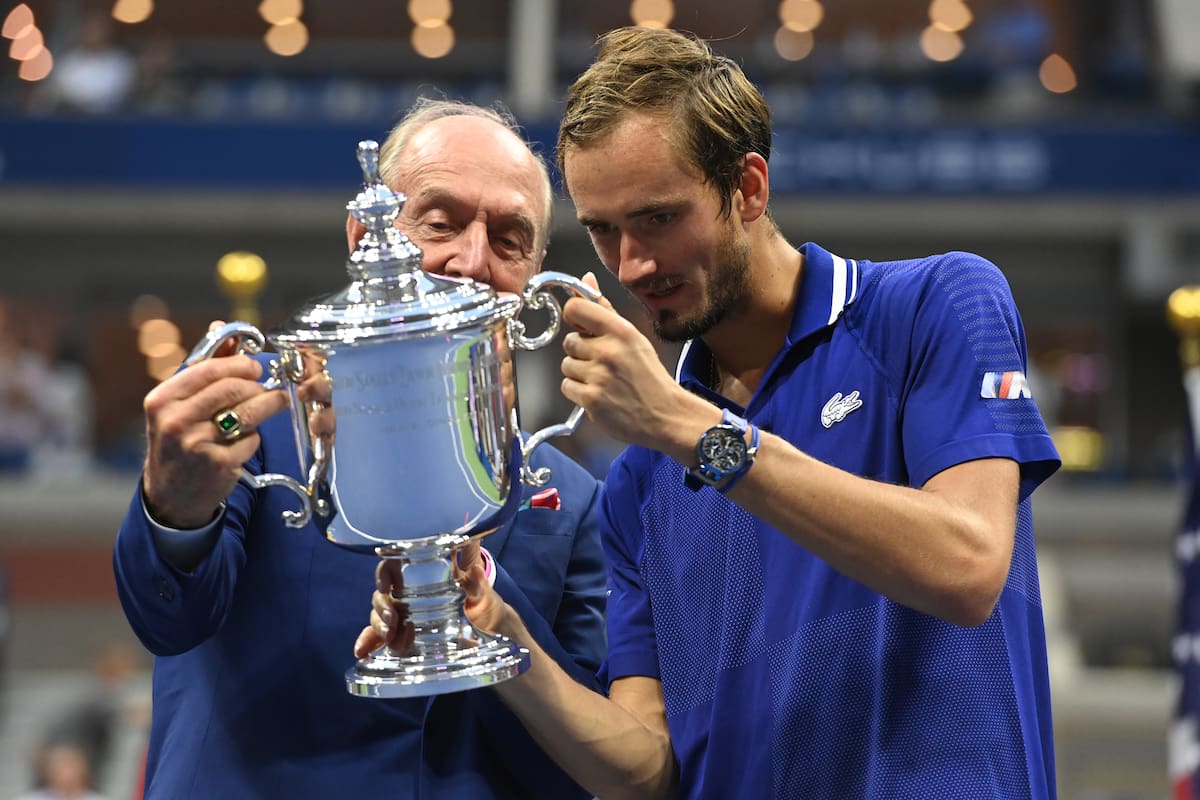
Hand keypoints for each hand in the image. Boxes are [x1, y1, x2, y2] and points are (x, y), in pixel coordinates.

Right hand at [141, 324, 289, 528]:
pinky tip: (246, 439)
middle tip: (268, 386)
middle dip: (258, 385)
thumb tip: (221, 326)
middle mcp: (175, 422)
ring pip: (247, 414)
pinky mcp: (219, 465)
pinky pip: (251, 440)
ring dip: (269, 405)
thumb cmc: (178, 440)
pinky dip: (254, 437)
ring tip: (276, 401)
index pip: (209, 369)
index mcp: (162, 400)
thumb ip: (204, 366)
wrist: (171, 495)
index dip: (240, 364)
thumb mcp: (178, 404)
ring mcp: (196, 445)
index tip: (255, 367)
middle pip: (232, 389)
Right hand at [353, 544, 509, 658]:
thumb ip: (477, 584)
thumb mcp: (483, 593)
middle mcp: (409, 592)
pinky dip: (369, 643)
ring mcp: (405, 615)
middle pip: (382, 593)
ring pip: (379, 615)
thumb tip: (475, 572)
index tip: (387, 586)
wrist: (490, 633)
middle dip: (382, 607)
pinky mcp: (404, 635)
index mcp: (424, 574)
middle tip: (393, 621)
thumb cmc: (484, 604)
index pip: (394, 565)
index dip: (385, 573)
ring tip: (392, 638)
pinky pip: (381, 637)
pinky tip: (361, 652)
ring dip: (378, 627)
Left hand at [560, 273, 698, 450]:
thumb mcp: (633, 338)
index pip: (576, 308)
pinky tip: (600, 394)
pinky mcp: (591, 400)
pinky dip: (579, 393)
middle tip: (605, 364)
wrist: (665, 416)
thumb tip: (586, 279)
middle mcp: (609, 351)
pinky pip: (567, 387)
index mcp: (621, 331)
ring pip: (566, 365)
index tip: (581, 327)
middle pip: (569, 341)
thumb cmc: (649, 376)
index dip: (573, 316)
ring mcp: (599, 376)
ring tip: (603, 381)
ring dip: (580, 374)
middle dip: (582, 353)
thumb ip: (605, 309)